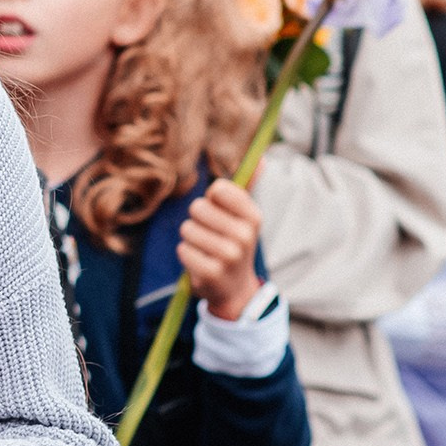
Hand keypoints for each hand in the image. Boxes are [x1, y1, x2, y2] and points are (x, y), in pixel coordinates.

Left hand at [179, 179, 263, 319]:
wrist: (234, 288)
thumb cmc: (234, 242)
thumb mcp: (245, 216)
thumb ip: (248, 186)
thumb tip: (263, 158)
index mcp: (253, 216)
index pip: (218, 188)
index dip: (211, 199)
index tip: (220, 211)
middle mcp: (244, 235)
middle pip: (197, 208)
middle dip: (198, 219)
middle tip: (212, 234)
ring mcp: (229, 256)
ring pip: (187, 229)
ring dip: (191, 238)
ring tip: (206, 249)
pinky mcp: (211, 273)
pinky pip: (182, 249)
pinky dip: (187, 254)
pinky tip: (200, 262)